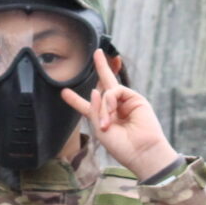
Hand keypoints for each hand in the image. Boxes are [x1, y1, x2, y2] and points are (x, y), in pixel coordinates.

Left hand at [61, 50, 178, 179]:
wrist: (141, 152)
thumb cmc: (121, 146)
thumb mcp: (100, 129)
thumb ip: (94, 109)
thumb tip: (95, 89)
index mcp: (104, 119)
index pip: (88, 106)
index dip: (76, 100)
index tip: (64, 92)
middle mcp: (115, 108)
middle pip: (106, 85)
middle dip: (102, 68)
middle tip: (97, 52)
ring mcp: (126, 102)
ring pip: (107, 91)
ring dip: (103, 106)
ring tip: (107, 123)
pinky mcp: (136, 99)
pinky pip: (116, 91)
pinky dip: (110, 100)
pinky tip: (112, 112)